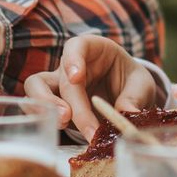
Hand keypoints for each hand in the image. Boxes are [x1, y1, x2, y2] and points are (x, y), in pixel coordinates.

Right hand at [24, 35, 159, 134]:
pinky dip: (43, 119)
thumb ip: (134, 96)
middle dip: (64, 100)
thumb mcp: (141, 84)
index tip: (76, 76)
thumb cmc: (131, 82)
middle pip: (60, 78)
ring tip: (61, 122)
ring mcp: (59, 85)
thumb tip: (126, 112)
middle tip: (69, 117)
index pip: (76, 46)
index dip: (73, 59)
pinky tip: (59, 130)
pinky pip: (38, 108)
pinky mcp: (54, 105)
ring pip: (35, 86)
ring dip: (43, 105)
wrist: (126, 96)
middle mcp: (70, 65)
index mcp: (92, 50)